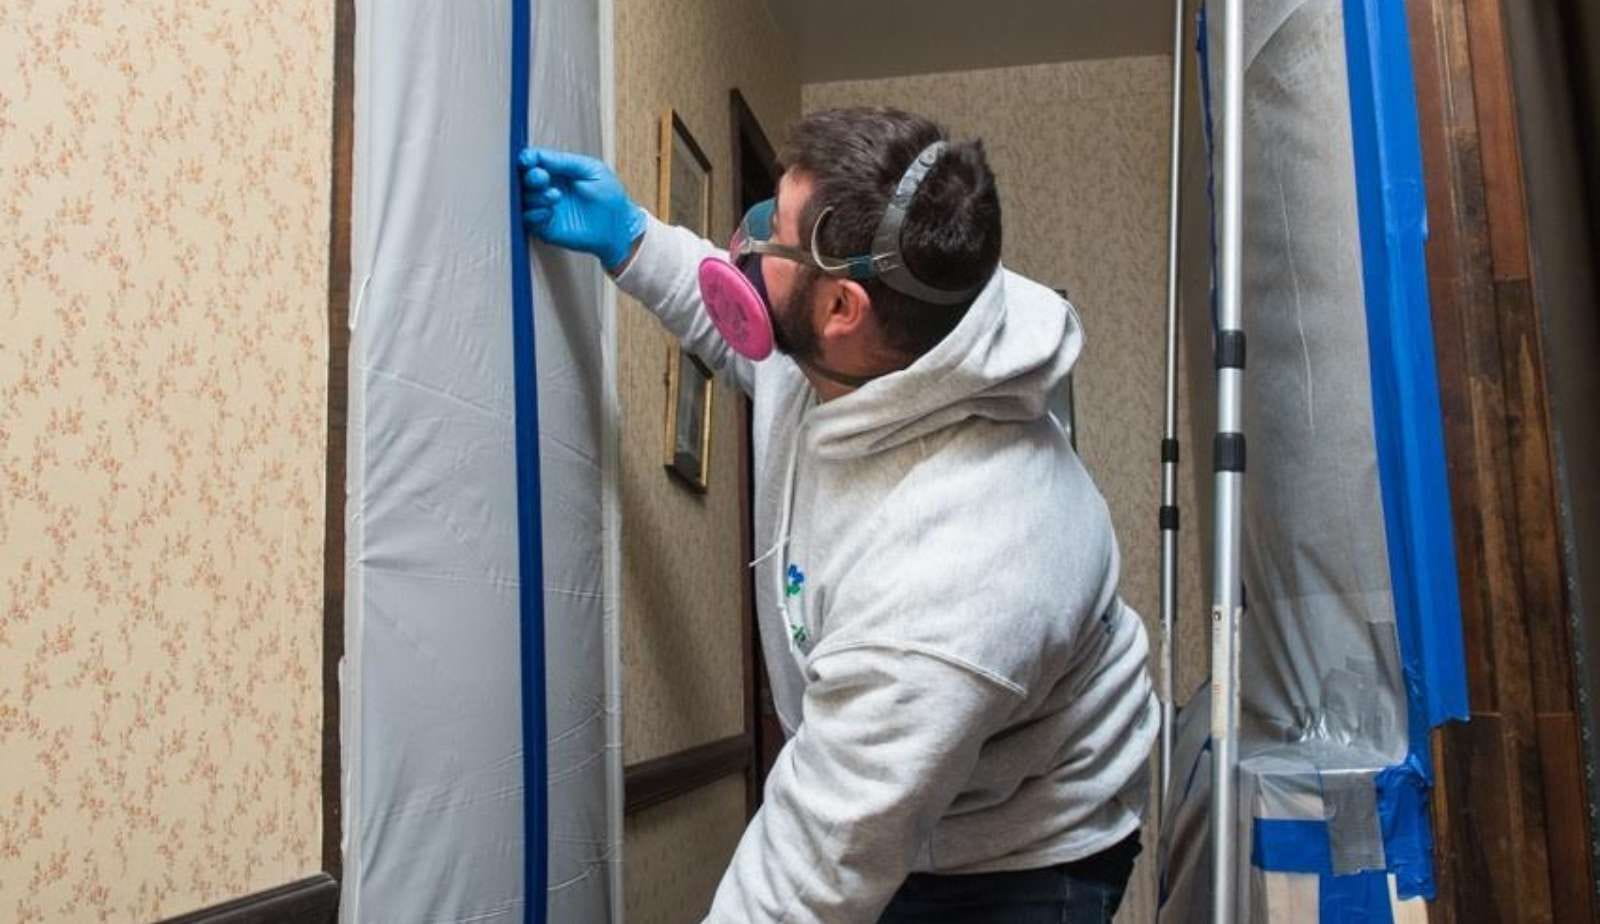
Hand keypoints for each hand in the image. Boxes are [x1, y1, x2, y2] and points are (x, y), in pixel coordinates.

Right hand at [518, 147, 646, 270]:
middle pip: (525, 179)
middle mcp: (548, 188)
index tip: (528, 160)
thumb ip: (565, 162)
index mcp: (558, 171)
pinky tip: (549, 211)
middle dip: (530, 177)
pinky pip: (529, 220)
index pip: (534, 160)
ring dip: (535, 196)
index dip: (528, 158)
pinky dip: (534, 214)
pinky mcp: (546, 227)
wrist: (619, 227)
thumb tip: (539, 155)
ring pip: (524, 199)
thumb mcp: (592, 170)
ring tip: (555, 196)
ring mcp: (545, 208)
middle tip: (542, 178)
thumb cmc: (610, 196)